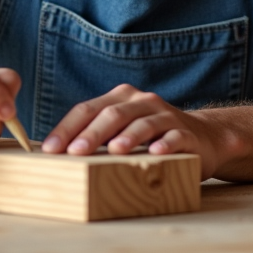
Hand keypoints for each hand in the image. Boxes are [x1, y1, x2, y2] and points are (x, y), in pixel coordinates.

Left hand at [41, 84, 225, 177]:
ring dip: (128, 136)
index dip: (67, 128)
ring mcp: (165, 115)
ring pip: (143, 123)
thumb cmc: (151, 137)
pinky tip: (155, 153)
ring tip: (114, 150)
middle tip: (73, 152)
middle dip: (91, 134)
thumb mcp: (122, 130)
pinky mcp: (186, 134)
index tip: (49, 149)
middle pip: (112, 114)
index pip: (88, 109)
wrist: (203, 137)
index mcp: (121, 98)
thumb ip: (97, 136)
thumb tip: (57, 155)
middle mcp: (142, 102)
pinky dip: (164, 144)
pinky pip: (174, 137)